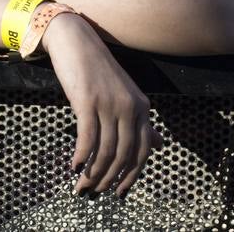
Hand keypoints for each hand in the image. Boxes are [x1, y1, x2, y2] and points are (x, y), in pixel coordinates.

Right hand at [43, 12, 159, 195]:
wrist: (75, 40)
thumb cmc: (97, 68)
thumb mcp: (124, 93)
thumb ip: (141, 120)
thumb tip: (159, 144)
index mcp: (141, 107)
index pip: (143, 151)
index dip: (131, 176)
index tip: (119, 193)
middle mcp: (129, 107)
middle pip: (124, 155)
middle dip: (109, 179)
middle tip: (94, 193)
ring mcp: (109, 104)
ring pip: (106, 150)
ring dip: (93, 173)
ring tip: (81, 186)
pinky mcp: (88, 101)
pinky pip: (88, 138)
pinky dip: (82, 156)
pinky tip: (74, 166)